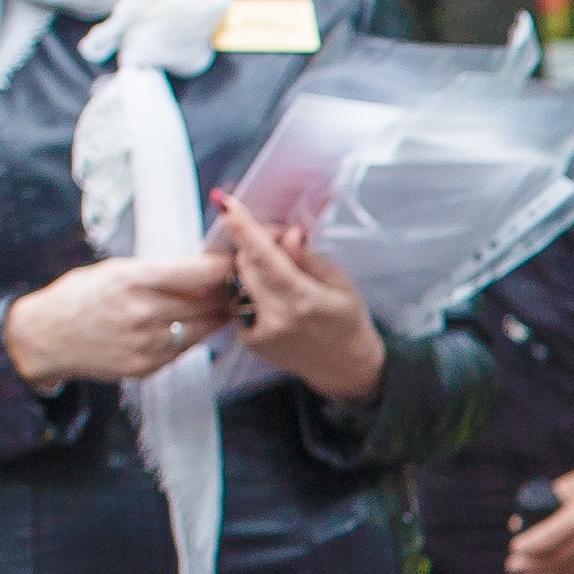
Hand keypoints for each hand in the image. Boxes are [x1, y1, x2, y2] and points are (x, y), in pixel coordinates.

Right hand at [0, 250, 238, 391]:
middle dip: (226, 290)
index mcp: (133, 280)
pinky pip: (187, 348)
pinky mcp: (148, 366)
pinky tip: (192, 324)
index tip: (234, 261)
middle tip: (237, 281)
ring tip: (221, 302)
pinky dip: (195, 335)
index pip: (199, 272)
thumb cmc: (78, 297)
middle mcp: (143, 313)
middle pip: (209, 301)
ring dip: (217, 314)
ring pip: (205, 327)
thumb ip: (158, 273)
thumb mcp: (115, 271)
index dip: (223, 266)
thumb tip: (201, 269)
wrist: (46, 338)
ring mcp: (147, 343)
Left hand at [217, 203, 387, 405]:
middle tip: (280, 243)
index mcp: (302, 301)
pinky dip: (250, 289)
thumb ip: (309, 258)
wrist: (343, 367)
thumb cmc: (347, 321)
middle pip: (245, 264)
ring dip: (251, 268)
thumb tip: (288, 235)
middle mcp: (275, 318)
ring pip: (237, 281)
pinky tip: (271, 295)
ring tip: (279, 274)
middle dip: (255, 245)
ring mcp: (257, 332)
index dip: (244, 228)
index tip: (226, 205)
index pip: (265, 256)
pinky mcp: (248, 340)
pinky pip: (237, 300)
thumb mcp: (341, 283)